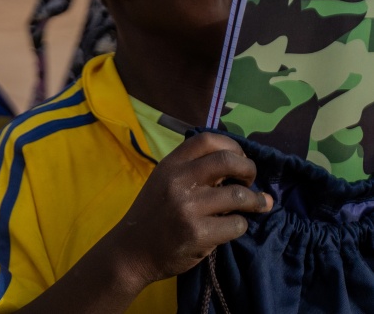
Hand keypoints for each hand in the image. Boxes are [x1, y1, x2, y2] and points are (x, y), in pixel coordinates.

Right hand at [107, 133, 270, 287]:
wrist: (133, 249)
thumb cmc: (154, 214)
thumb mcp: (164, 182)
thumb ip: (191, 170)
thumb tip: (236, 165)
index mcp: (170, 165)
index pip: (207, 140)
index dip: (232, 146)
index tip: (239, 159)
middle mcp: (178, 180)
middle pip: (229, 160)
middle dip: (249, 170)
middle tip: (250, 182)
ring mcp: (188, 207)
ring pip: (240, 195)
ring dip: (255, 201)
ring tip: (257, 205)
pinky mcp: (198, 233)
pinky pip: (237, 224)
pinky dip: (241, 225)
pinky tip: (232, 227)